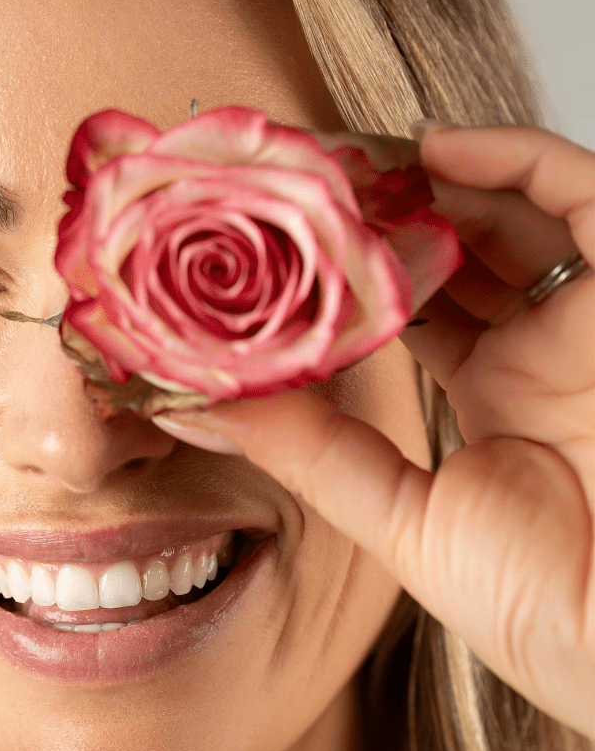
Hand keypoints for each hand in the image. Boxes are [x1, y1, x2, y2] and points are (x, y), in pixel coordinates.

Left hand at [153, 125, 593, 736]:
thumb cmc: (535, 602)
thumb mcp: (397, 517)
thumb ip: (308, 451)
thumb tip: (195, 404)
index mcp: (491, 394)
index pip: (415, 305)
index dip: (352, 268)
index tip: (275, 242)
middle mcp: (539, 346)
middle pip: (458, 246)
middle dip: (379, 213)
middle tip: (303, 182)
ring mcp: (588, 319)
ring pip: (510, 210)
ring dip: (428, 179)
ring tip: (344, 164)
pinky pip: (586, 196)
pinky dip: (513, 159)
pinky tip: (435, 148)